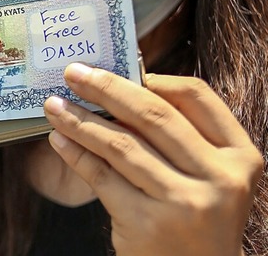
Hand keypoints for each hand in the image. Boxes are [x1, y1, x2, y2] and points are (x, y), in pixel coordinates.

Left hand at [44, 64, 262, 255]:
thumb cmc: (195, 216)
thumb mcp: (206, 175)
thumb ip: (180, 135)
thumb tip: (118, 83)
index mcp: (239, 156)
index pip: (197, 95)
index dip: (152, 76)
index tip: (114, 66)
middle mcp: (220, 179)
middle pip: (153, 114)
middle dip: (106, 87)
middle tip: (72, 73)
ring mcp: (185, 204)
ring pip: (121, 143)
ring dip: (80, 119)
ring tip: (54, 104)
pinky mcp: (150, 225)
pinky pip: (102, 176)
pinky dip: (75, 152)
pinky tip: (58, 138)